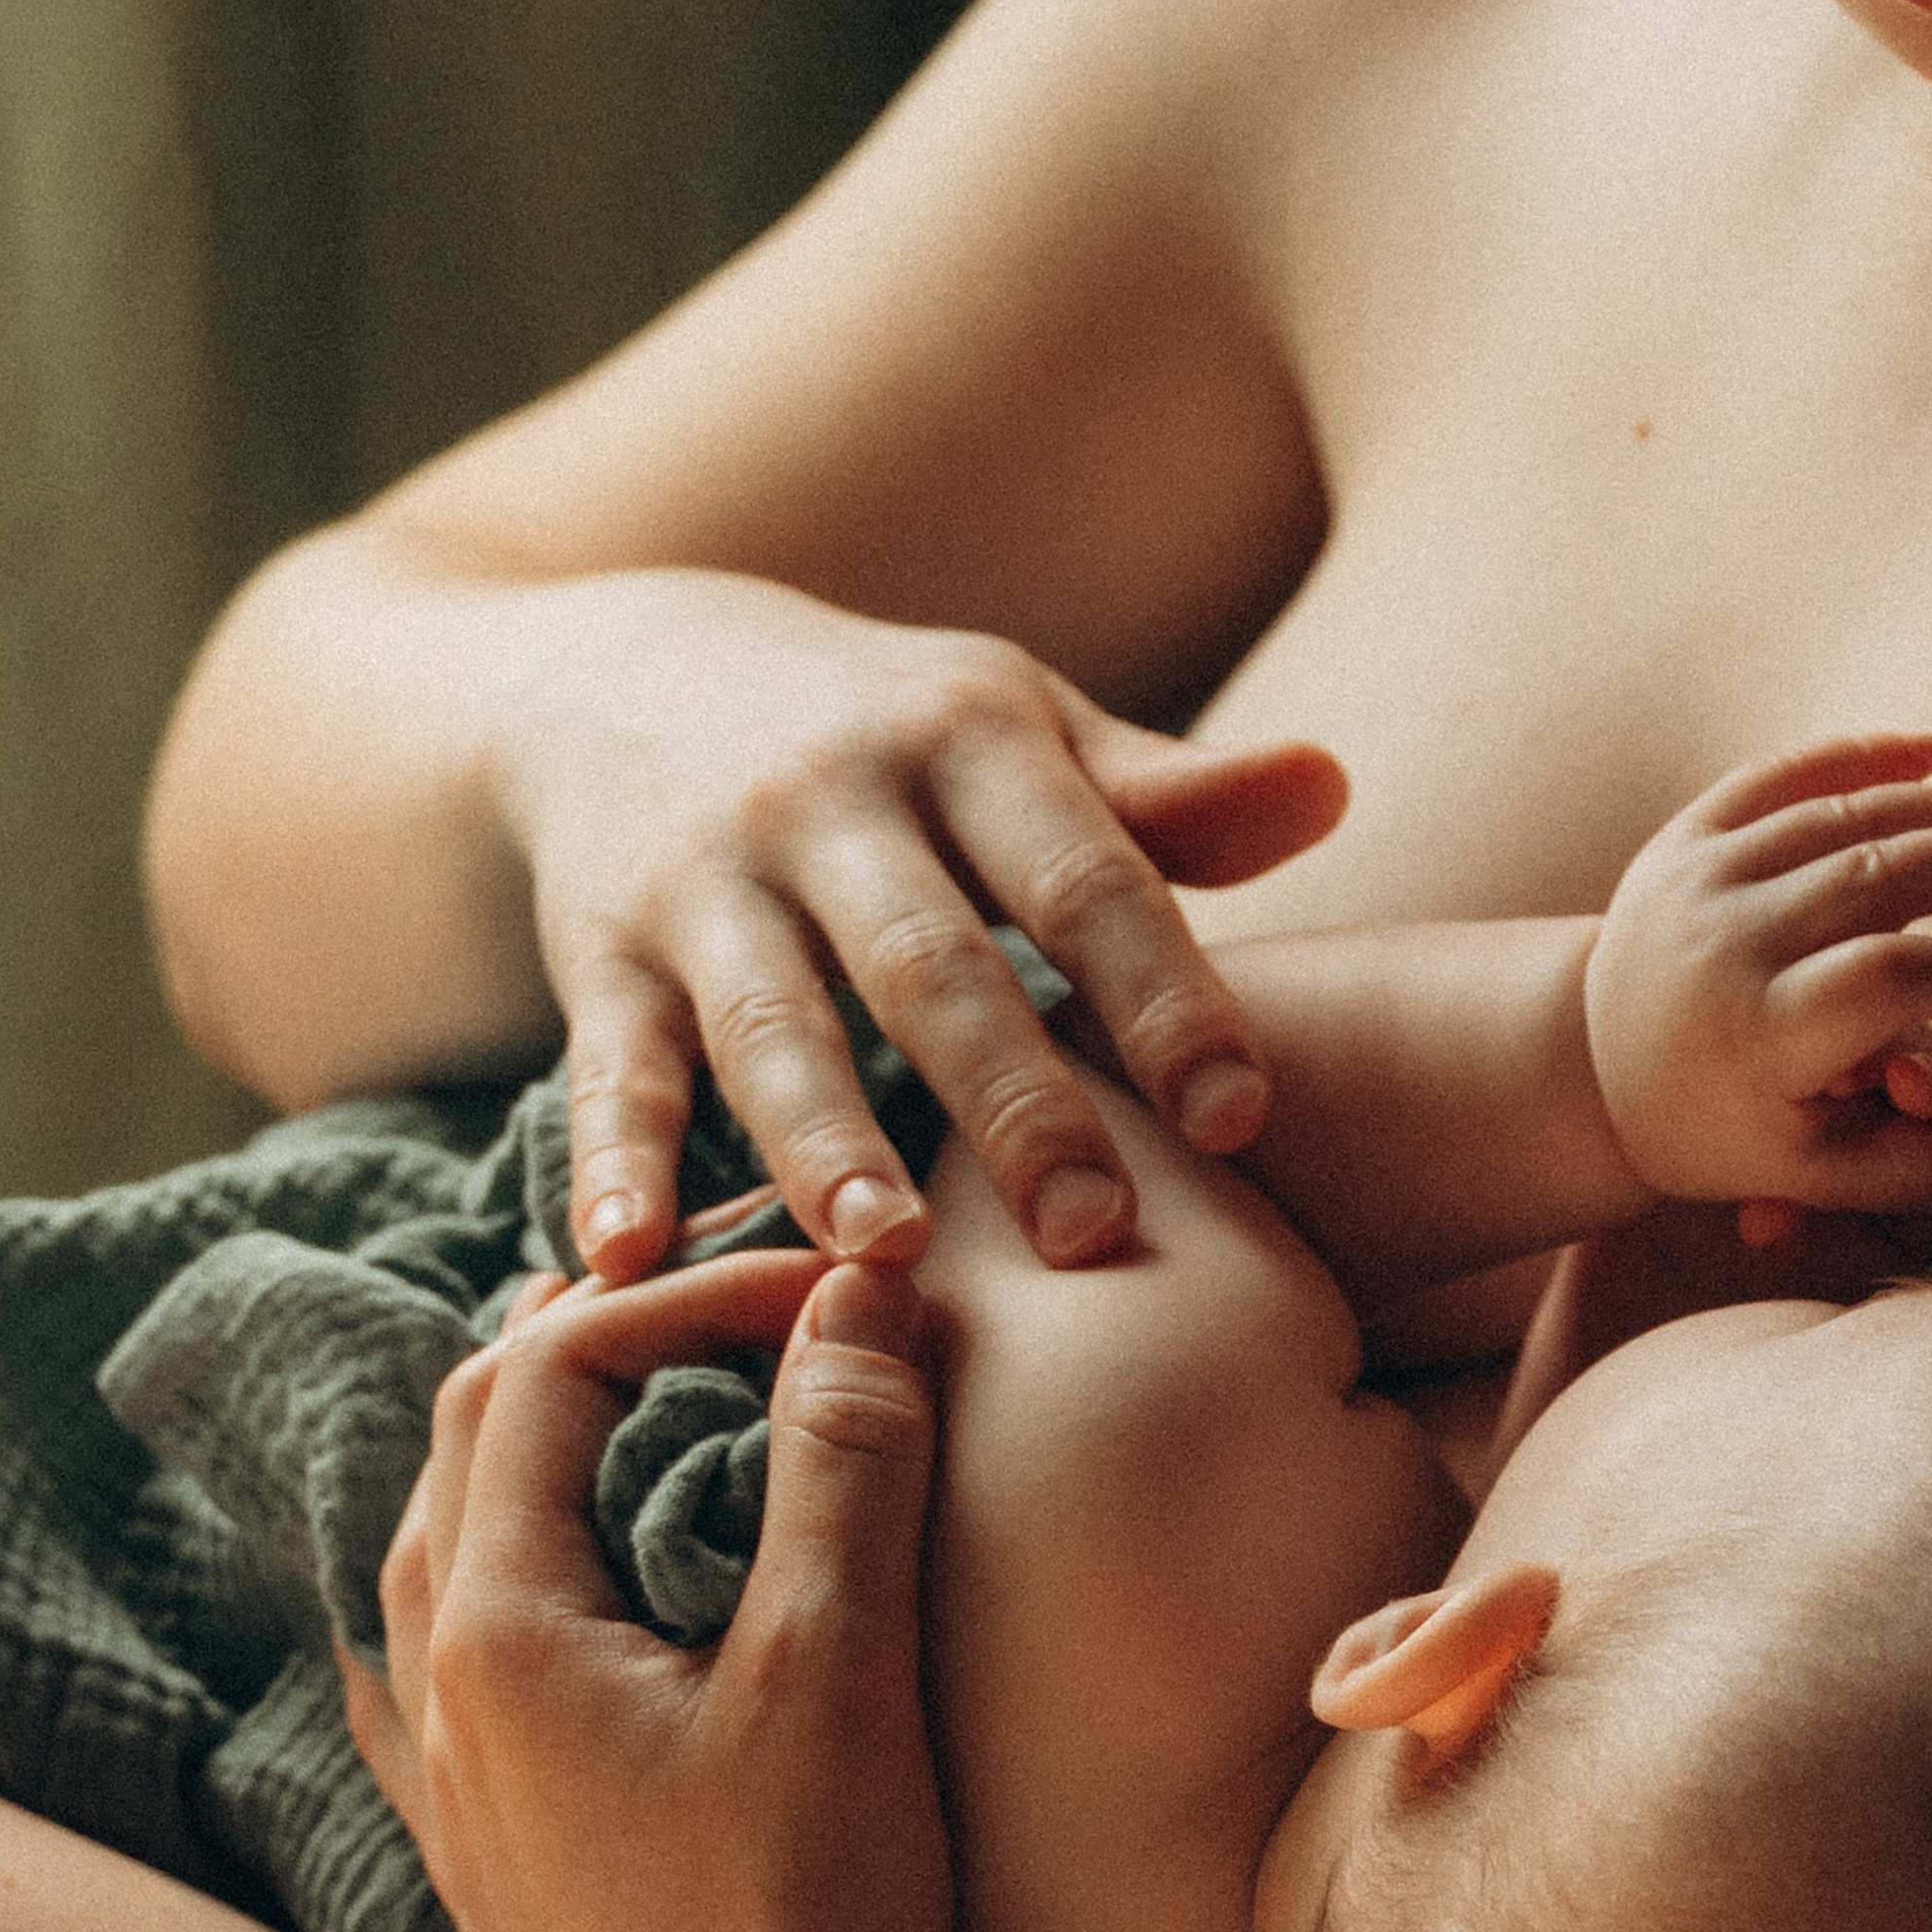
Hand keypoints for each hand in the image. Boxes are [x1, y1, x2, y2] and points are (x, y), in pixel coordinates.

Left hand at [341, 1252, 966, 1931]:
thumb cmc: (821, 1928)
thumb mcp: (843, 1669)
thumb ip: (848, 1463)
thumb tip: (862, 1294)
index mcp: (496, 1633)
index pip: (548, 1375)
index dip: (690, 1298)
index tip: (832, 1293)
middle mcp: (441, 1717)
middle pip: (465, 1460)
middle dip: (591, 1359)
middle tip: (724, 1314)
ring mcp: (461, 1822)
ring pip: (441, 1584)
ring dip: (533, 1484)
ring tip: (630, 1437)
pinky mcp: (507, 1909)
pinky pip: (451, 1715)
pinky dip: (506, 1623)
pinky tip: (541, 1654)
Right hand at [494, 569, 1346, 1278]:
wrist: (619, 670)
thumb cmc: (888, 737)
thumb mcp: (1021, 732)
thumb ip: (1165, 798)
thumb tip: (1331, 787)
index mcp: (965, 737)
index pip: (1082, 874)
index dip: (1162, 993)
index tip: (1238, 1115)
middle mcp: (827, 800)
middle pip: (933, 965)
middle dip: (1011, 1100)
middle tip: (1092, 1235)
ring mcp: (704, 881)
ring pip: (771, 1028)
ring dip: (825, 1142)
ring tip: (888, 1253)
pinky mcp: (600, 956)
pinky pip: (612, 1070)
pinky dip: (611, 1163)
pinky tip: (624, 1261)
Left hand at [1583, 733, 1931, 1235]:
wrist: (1591, 1072)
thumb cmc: (1728, 1130)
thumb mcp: (1823, 1177)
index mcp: (1754, 1035)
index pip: (1888, 977)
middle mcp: (1721, 945)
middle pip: (1878, 875)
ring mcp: (1695, 880)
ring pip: (1841, 818)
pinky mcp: (1679, 840)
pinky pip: (1779, 778)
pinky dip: (1857, 759)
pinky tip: (1929, 756)